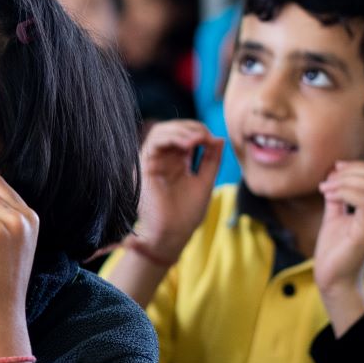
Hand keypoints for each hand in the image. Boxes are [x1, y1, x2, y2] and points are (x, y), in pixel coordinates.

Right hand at [133, 120, 225, 262]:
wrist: (173, 235)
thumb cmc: (186, 214)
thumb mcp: (205, 182)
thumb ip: (211, 160)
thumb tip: (219, 138)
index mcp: (177, 163)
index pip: (184, 135)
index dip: (199, 131)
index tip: (213, 140)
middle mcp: (163, 160)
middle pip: (172, 129)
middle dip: (191, 127)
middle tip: (206, 136)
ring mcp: (153, 162)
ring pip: (161, 131)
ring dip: (181, 130)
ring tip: (198, 138)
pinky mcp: (144, 167)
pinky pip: (154, 142)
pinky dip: (172, 137)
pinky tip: (188, 143)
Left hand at [314, 161, 363, 333]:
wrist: (333, 279)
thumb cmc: (335, 250)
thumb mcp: (334, 217)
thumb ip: (337, 198)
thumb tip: (332, 177)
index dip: (358, 166)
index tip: (334, 168)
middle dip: (351, 170)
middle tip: (329, 179)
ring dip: (345, 181)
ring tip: (326, 189)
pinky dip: (345, 192)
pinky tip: (330, 197)